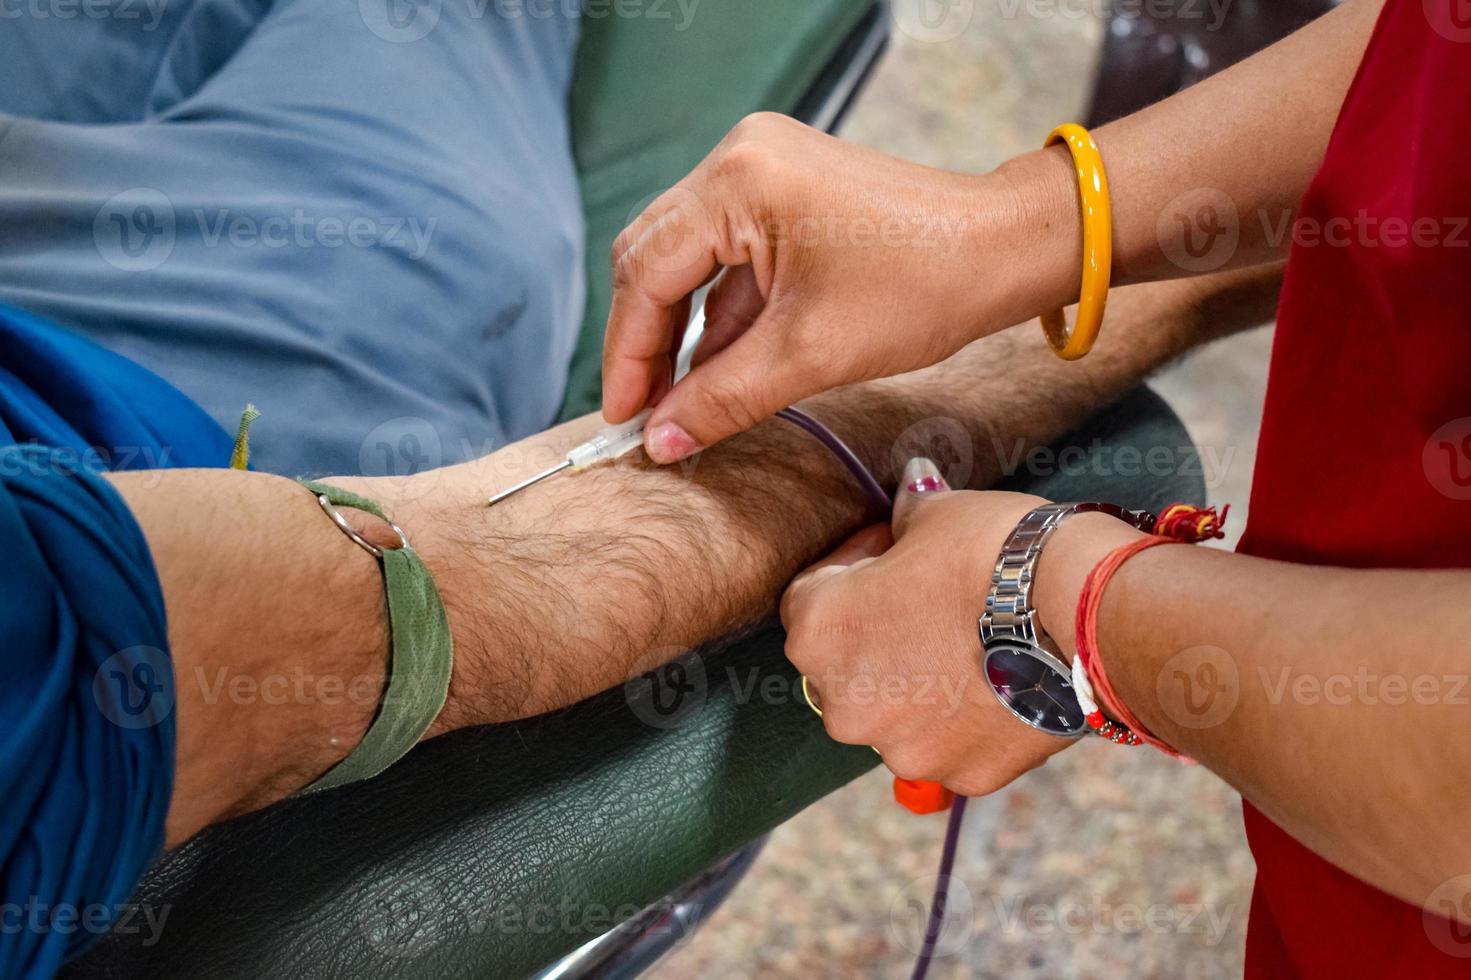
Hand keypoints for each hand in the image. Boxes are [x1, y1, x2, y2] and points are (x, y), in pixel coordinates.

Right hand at [601, 112, 1077, 462]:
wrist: (1004, 250)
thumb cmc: (924, 286)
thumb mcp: (810, 355)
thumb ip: (722, 399)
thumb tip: (660, 440)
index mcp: (738, 180)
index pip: (646, 271)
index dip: (628, 353)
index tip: (623, 417)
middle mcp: (739, 158)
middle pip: (655, 257)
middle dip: (647, 342)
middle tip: (643, 414)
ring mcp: (762, 169)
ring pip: (689, 260)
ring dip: (683, 332)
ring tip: (679, 404)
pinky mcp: (786, 190)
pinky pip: (729, 256)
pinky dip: (721, 314)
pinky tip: (716, 370)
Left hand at [780, 461, 1084, 795]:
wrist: (1082, 610)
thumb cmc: (994, 552)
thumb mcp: (938, 513)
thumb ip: (907, 513)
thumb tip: (909, 489)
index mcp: (819, 633)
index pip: (811, 595)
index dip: (854, 566)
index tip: (893, 550)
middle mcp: (845, 705)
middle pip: (850, 666)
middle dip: (882, 634)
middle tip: (934, 600)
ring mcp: (904, 749)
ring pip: (900, 715)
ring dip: (923, 685)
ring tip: (975, 644)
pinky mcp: (964, 774)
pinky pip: (955, 745)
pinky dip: (971, 721)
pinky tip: (1003, 682)